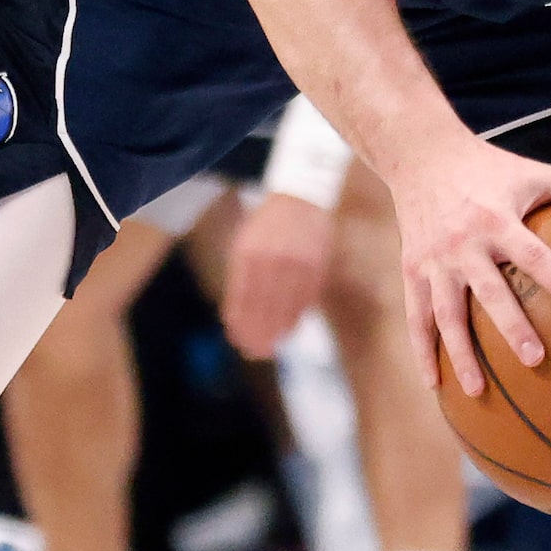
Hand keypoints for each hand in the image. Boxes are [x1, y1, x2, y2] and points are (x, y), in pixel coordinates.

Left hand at [218, 192, 334, 358]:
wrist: (300, 197)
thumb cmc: (267, 225)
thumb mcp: (245, 243)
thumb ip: (240, 276)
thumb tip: (233, 316)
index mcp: (249, 252)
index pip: (243, 296)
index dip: (241, 322)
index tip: (238, 342)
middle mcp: (272, 259)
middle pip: (263, 306)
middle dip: (257, 333)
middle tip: (254, 353)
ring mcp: (297, 262)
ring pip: (286, 305)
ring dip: (276, 330)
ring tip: (269, 348)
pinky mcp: (316, 264)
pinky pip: (305, 298)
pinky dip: (295, 316)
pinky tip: (288, 330)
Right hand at [386, 136, 550, 394]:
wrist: (420, 155)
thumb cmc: (487, 167)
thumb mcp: (533, 172)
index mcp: (496, 220)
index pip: (531, 253)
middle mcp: (463, 244)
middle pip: (489, 291)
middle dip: (511, 326)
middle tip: (536, 360)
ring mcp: (434, 261)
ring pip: (446, 314)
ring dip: (461, 354)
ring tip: (479, 391)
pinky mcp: (412, 271)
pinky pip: (417, 317)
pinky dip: (423, 351)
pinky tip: (436, 385)